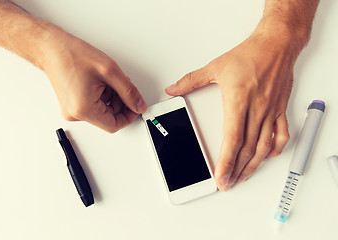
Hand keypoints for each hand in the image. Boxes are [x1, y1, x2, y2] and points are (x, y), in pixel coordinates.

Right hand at [42, 32, 146, 132]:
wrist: (52, 48)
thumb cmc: (74, 55)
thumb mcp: (110, 72)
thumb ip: (129, 92)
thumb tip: (139, 105)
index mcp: (84, 109)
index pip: (114, 125)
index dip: (128, 117)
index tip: (135, 107)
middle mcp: (75, 114)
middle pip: (108, 118)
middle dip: (120, 103)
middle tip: (122, 85)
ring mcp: (71, 111)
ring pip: (102, 111)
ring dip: (111, 98)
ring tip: (108, 80)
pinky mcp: (71, 106)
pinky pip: (93, 106)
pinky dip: (102, 96)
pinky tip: (100, 82)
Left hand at [165, 29, 299, 190]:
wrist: (276, 45)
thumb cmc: (249, 55)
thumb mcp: (215, 67)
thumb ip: (191, 80)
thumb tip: (172, 89)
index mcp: (238, 102)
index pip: (232, 139)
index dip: (226, 161)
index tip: (221, 176)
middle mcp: (256, 110)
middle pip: (247, 148)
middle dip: (236, 170)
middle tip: (227, 183)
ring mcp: (270, 112)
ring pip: (264, 147)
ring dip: (253, 165)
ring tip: (243, 177)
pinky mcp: (279, 109)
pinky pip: (281, 135)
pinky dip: (275, 149)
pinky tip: (267, 157)